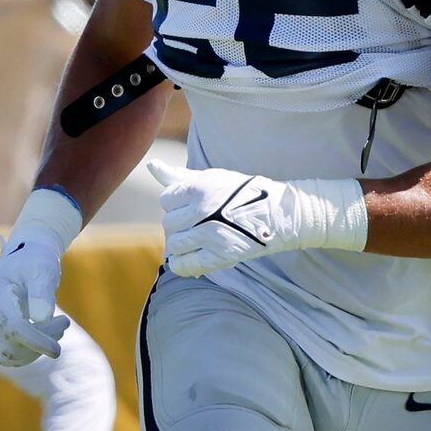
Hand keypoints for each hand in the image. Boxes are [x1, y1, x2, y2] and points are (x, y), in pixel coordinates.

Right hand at [0, 189, 82, 366]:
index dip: (34, 340)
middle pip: (10, 342)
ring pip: (9, 354)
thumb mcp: (44, 270)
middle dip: (41, 339)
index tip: (56, 350)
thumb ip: (42, 293)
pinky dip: (30, 351)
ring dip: (37, 348)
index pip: (10, 325)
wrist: (27, 258)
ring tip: (58, 326)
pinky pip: (10, 355)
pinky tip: (46, 335)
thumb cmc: (36, 261)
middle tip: (64, 321)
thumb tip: (40, 318)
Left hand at [147, 161, 366, 278]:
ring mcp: (210, 235)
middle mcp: (203, 211)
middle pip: (168, 223)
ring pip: (173, 245)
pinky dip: (182, 264)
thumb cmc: (241, 193)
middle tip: (199, 223)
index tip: (193, 206)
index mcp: (200, 188)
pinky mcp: (220, 256)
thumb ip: (179, 176)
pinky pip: (184, 265)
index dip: (177, 204)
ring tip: (198, 239)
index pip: (166, 200)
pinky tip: (192, 258)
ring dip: (181, 244)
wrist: (278, 214)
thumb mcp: (211, 178)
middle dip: (180, 224)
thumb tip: (152, 165)